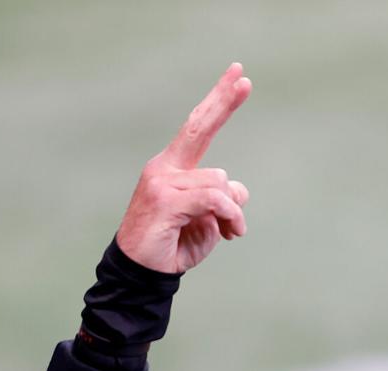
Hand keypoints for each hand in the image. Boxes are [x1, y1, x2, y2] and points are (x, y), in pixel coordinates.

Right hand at [115, 63, 251, 272]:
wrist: (142, 275)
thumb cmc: (173, 247)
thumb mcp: (207, 222)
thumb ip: (223, 200)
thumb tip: (238, 191)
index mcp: (172, 168)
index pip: (197, 127)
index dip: (218, 102)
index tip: (238, 77)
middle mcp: (164, 167)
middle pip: (200, 127)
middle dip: (223, 101)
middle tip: (245, 78)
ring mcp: (162, 181)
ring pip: (221, 181)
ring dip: (234, 211)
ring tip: (230, 231)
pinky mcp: (165, 199)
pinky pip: (215, 199)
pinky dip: (230, 216)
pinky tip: (230, 234)